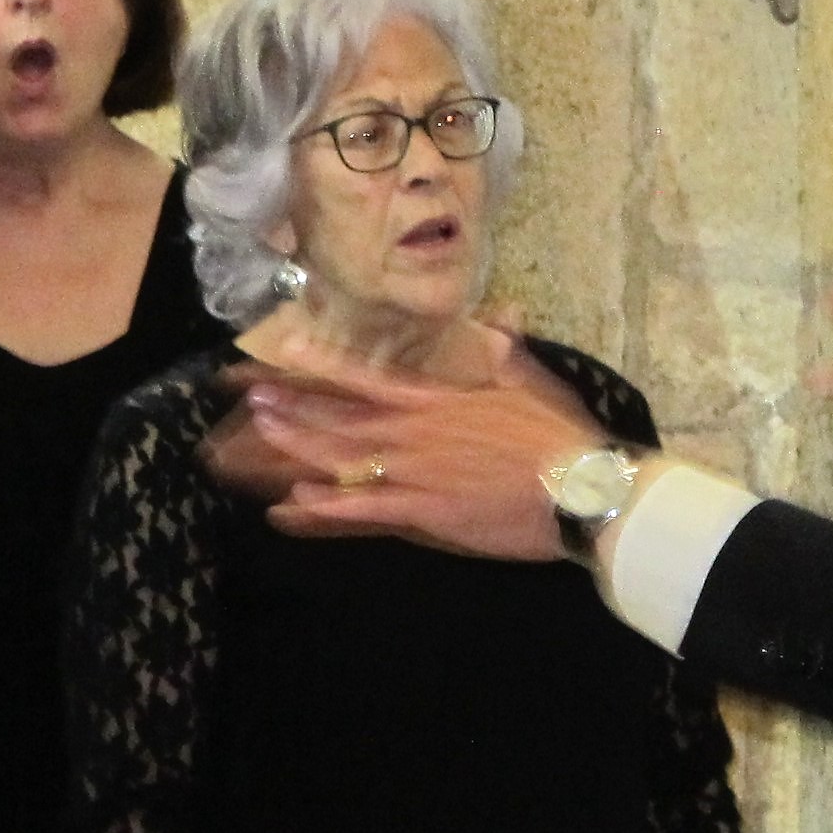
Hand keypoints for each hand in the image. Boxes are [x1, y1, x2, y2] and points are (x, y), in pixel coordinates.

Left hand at [225, 337, 605, 561]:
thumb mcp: (529, 382)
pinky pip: (360, 509)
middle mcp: (415, 429)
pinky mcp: (422, 510)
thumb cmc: (560, 438)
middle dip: (293, 404)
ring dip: (296, 444)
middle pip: (340, 414)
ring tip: (259, 431)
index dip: (323, 366)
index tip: (285, 351)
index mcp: (438, 399)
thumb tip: (500, 321)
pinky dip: (324, 507)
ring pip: (340, 456)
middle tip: (251, 396)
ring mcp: (414, 469)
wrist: (580, 488)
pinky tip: (291, 506)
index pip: (368, 378)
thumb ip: (503, 351)